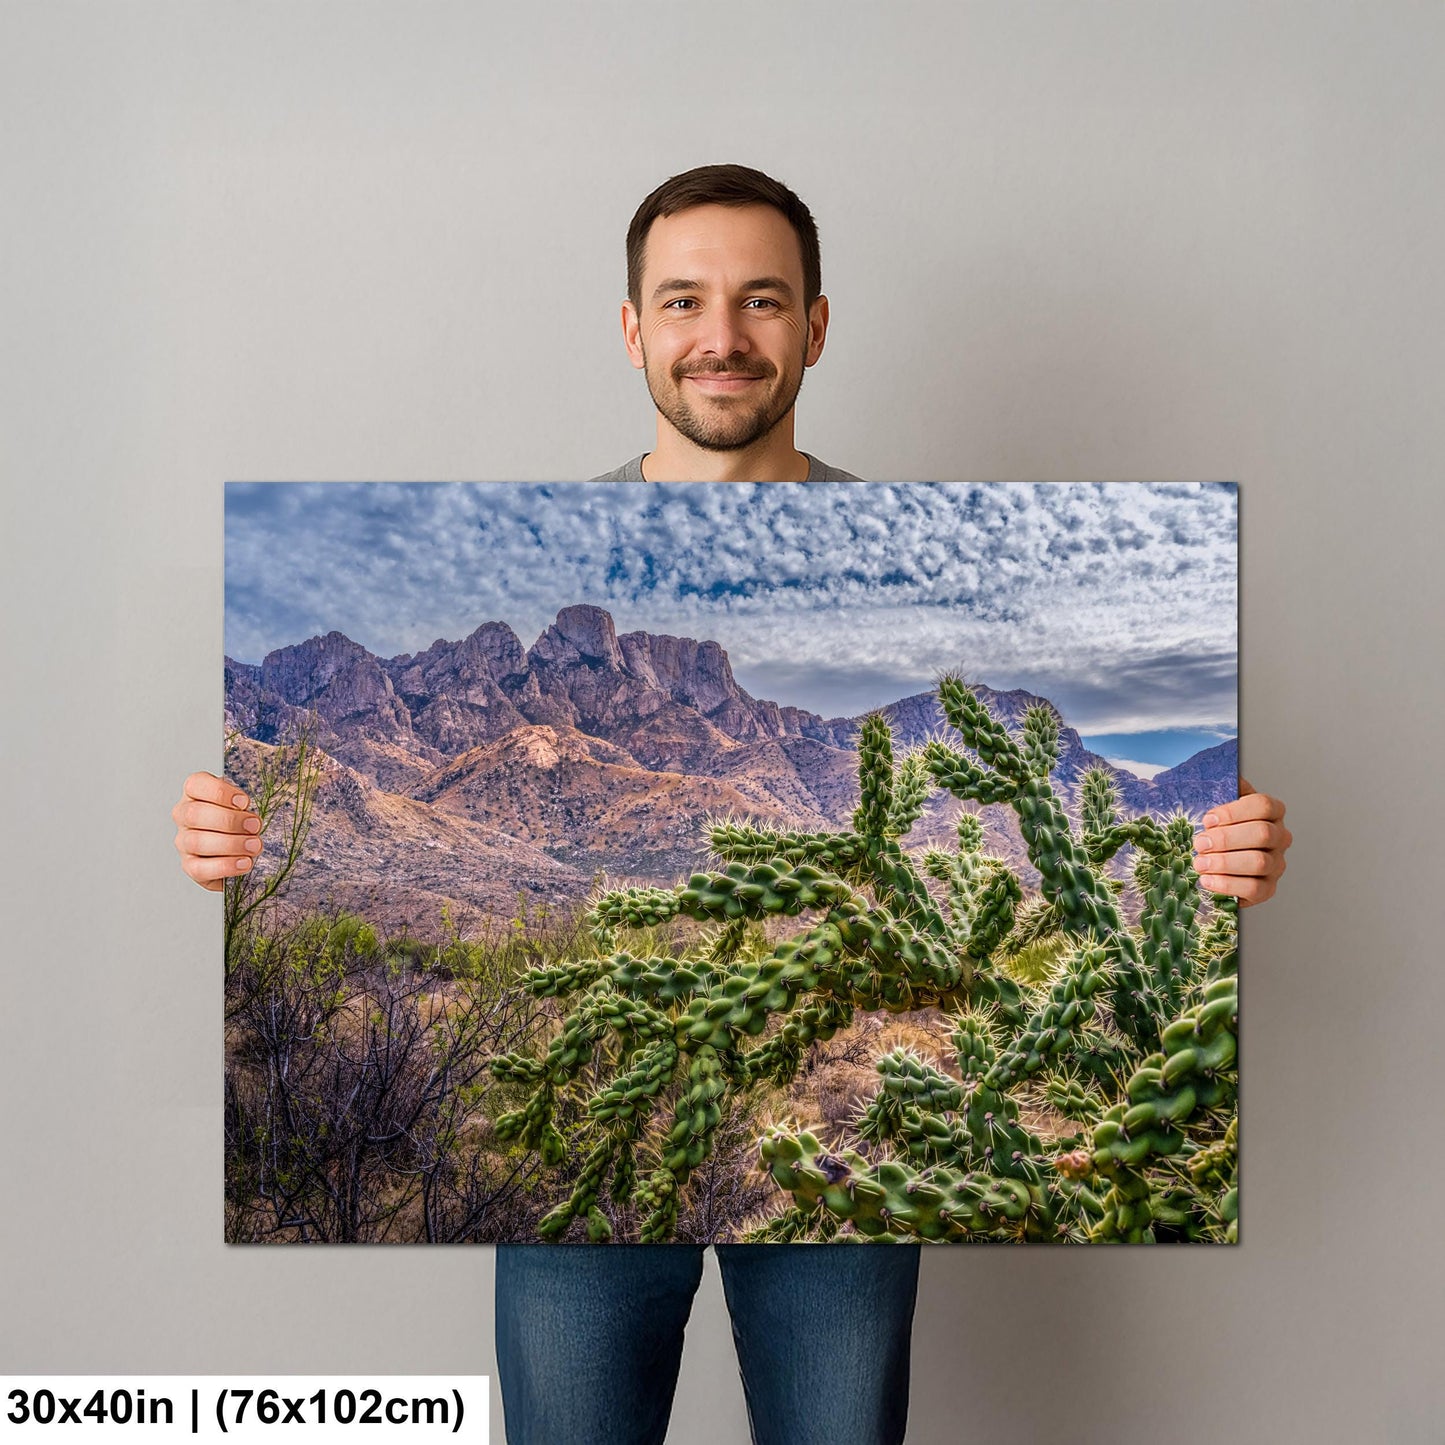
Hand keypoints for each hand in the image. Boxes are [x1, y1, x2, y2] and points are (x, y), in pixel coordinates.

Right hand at [171, 771, 263, 891]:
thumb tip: (254, 805)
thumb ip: (245, 802)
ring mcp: (184, 842)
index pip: (195, 784)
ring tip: (255, 845)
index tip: (244, 802)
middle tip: (255, 825)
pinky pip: (200, 868)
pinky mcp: (190, 866)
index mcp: (195, 793)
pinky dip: (225, 866)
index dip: (220, 792)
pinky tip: (245, 863)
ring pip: (197, 842)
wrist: (240, 851)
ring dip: (231, 844)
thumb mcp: (245, 804)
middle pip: (195, 814)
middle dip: (229, 820)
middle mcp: (184, 816)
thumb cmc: (243, 821)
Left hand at [1192, 777, 1290, 906]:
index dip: (1234, 812)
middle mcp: (1280, 837)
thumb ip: (1221, 789)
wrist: (1215, 860)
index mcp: (1271, 811)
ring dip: (1224, 863)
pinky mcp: (1268, 888)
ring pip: (1259, 862)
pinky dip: (1228, 885)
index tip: (1207, 819)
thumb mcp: (1217, 805)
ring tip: (1200, 864)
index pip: (1263, 805)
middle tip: (1199, 844)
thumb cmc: (1217, 829)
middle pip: (1262, 833)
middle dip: (1226, 839)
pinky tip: (1207, 880)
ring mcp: (1277, 863)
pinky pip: (1254, 888)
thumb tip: (1223, 773)